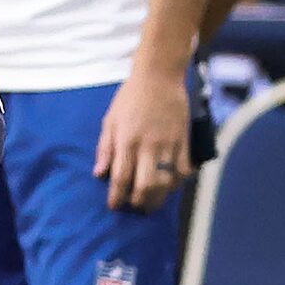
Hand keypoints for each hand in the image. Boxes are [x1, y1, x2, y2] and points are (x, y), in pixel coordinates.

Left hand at [96, 65, 191, 209]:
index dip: (116, 197)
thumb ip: (105, 148)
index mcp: (126, 141)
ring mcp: (169, 143)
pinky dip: (179, 181)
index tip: (113, 206)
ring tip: (153, 202)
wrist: (158, 77)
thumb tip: (99, 173)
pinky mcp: (184, 140)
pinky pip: (185, 168)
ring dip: (160, 197)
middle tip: (136, 207)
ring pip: (167, 181)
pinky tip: (172, 185)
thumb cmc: (130, 98)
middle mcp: (147, 145)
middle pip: (146, 185)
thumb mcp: (110, 120)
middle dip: (140, 202)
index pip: (120, 177)